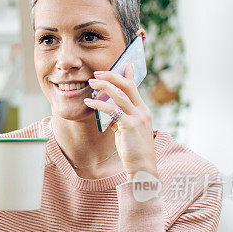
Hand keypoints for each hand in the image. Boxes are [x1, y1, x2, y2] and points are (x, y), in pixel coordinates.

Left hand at [83, 64, 158, 179]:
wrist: (143, 167)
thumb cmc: (134, 151)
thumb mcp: (128, 132)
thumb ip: (122, 120)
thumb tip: (111, 114)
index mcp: (143, 112)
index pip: (135, 88)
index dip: (129, 75)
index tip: (124, 64)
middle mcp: (142, 112)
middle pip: (128, 86)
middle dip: (112, 76)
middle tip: (98, 72)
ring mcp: (137, 118)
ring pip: (120, 95)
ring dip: (104, 86)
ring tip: (92, 81)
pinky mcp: (129, 126)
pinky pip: (112, 110)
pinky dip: (99, 104)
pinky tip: (89, 101)